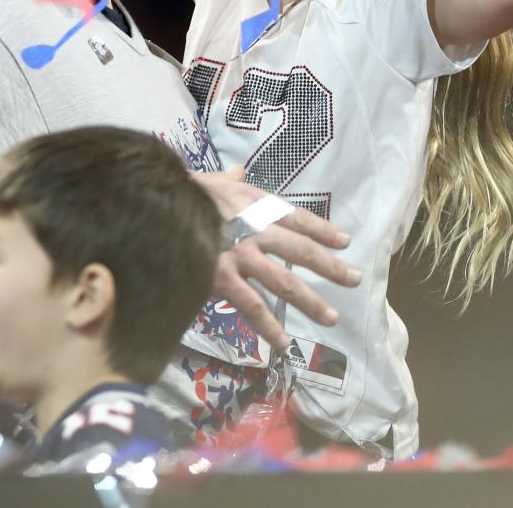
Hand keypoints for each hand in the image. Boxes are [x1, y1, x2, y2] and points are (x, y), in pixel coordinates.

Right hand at [192, 167, 361, 349]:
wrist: (157, 207)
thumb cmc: (185, 192)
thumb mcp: (213, 179)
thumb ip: (231, 178)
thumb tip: (238, 169)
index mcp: (256, 203)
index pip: (298, 218)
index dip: (324, 230)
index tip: (345, 241)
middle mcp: (256, 228)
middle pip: (301, 250)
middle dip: (331, 266)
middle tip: (355, 279)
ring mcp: (242, 255)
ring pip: (285, 282)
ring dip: (311, 301)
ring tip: (332, 318)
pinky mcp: (224, 279)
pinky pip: (253, 306)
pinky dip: (270, 327)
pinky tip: (284, 343)